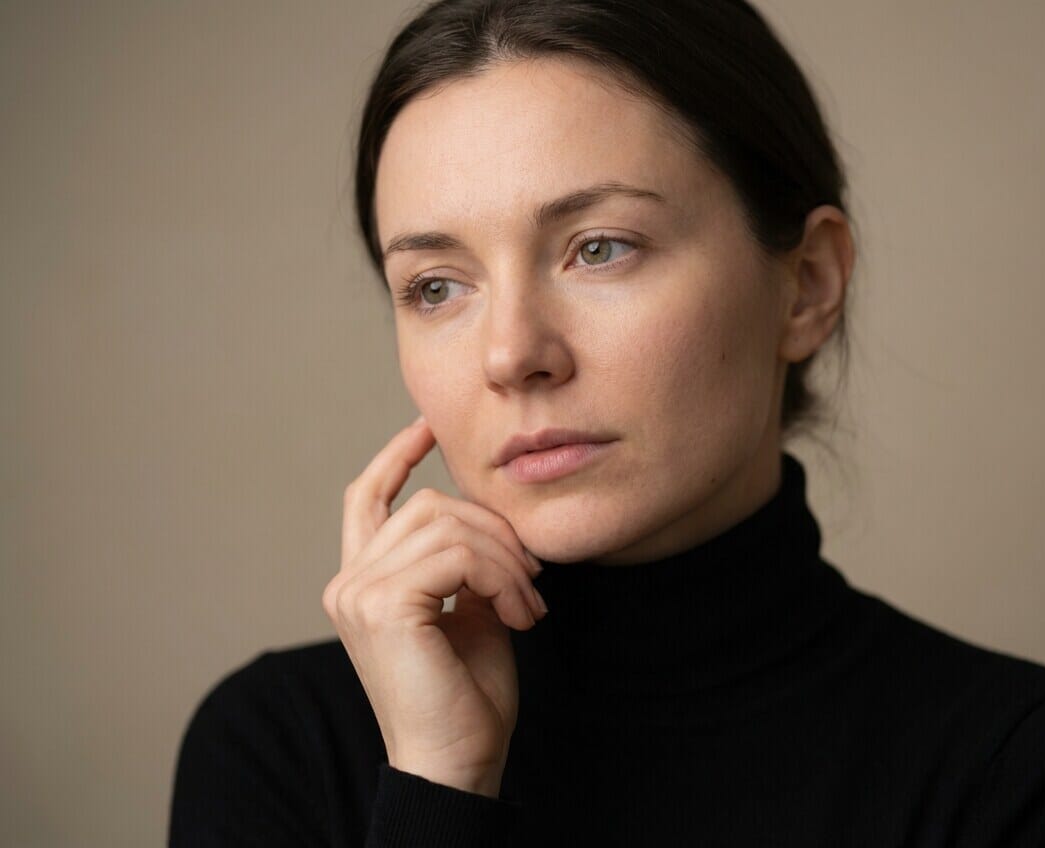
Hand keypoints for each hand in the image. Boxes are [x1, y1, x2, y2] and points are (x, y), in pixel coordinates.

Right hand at [322, 415, 546, 797]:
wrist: (459, 761)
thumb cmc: (467, 696)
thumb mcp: (472, 611)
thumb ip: (466, 563)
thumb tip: (486, 521)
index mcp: (363, 583)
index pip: (366, 498)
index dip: (395, 456)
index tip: (427, 425)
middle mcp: (349, 583)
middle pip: (428, 505)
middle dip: (493, 529)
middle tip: (534, 578)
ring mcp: (358, 593)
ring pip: (447, 523)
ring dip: (506, 558)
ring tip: (531, 603)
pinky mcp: (383, 605)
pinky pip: (459, 555)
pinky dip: (502, 576)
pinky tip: (521, 614)